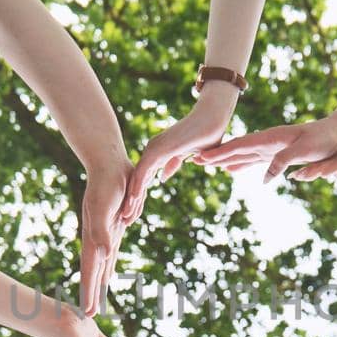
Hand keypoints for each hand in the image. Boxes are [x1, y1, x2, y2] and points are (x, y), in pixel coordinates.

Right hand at [80, 159, 132, 315]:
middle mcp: (96, 238)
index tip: (88, 313)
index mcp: (93, 237)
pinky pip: (110, 254)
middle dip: (91, 293)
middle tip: (89, 315)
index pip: (90, 271)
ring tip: (96, 300)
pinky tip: (108, 274)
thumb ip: (103, 231)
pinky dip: (108, 267)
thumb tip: (104, 255)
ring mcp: (104, 233)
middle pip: (93, 272)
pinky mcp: (113, 226)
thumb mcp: (105, 206)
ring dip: (98, 283)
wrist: (108, 162)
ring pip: (101, 265)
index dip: (89, 291)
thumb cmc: (107, 183)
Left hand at [123, 97, 234, 222]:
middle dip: (131, 200)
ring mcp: (154, 149)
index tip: (134, 211)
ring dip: (131, 197)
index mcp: (159, 152)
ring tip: (125, 215)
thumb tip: (162, 178)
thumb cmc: (204, 134)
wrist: (211, 118)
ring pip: (138, 176)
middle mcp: (153, 150)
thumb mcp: (185, 154)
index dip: (139, 194)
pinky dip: (138, 185)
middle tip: (124, 219)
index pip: (145, 177)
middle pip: (137, 179)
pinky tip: (134, 199)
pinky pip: (144, 170)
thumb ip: (172, 164)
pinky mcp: (158, 149)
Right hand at [194, 115, 336, 182]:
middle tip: (194, 160)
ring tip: (207, 164)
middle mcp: (268, 141)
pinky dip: (240, 163)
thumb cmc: (324, 141)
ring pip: (242, 154)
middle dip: (216, 155)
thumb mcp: (304, 152)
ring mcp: (272, 147)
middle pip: (236, 149)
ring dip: (225, 159)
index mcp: (271, 138)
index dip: (221, 153)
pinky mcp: (278, 154)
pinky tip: (232, 169)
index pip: (240, 146)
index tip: (202, 157)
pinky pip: (253, 159)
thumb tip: (262, 181)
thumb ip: (281, 163)